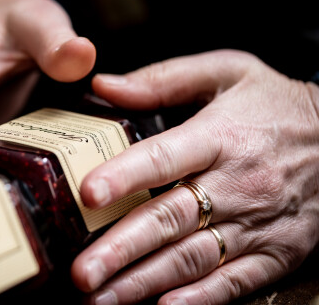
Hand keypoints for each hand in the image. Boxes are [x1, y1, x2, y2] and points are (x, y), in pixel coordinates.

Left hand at [71, 50, 318, 303]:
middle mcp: (236, 184)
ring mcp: (256, 223)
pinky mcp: (276, 252)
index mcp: (219, 136)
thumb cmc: (275, 104)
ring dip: (143, 282)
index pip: (163, 157)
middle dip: (121, 248)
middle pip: (169, 218)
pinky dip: (199, 299)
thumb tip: (104, 84)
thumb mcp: (227, 73)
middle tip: (80, 272)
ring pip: (191, 257)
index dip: (124, 176)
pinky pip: (235, 281)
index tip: (88, 194)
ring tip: (100, 299)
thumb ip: (164, 79)